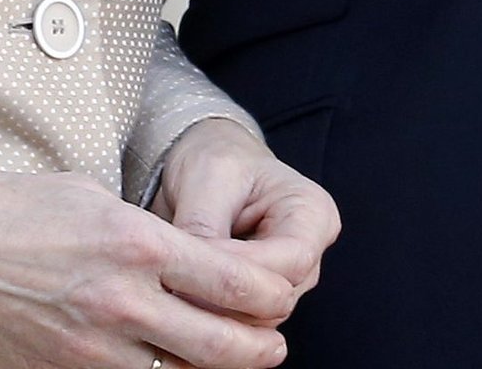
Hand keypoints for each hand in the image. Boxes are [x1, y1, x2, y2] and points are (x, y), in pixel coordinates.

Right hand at [0, 169, 296, 368]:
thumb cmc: (11, 209)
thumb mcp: (94, 195)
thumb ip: (147, 231)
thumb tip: (186, 255)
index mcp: (139, 243)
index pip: (235, 281)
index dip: (272, 297)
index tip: (280, 296)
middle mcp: (125, 300)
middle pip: (223, 343)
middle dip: (262, 349)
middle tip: (274, 346)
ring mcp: (93, 345)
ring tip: (230, 361)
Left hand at [152, 118, 339, 306]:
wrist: (208, 161)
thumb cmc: (216, 159)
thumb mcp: (208, 178)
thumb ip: (204, 229)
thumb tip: (187, 280)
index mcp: (312, 214)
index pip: (292, 261)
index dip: (244, 271)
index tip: (194, 264)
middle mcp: (308, 251)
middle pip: (278, 299)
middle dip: (226, 299)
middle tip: (172, 288)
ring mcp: (287, 279)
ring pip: (257, 319)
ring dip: (214, 312)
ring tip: (169, 293)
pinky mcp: (260, 296)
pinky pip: (239, 322)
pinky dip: (208, 317)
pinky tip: (176, 303)